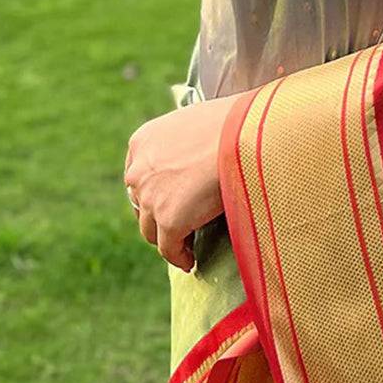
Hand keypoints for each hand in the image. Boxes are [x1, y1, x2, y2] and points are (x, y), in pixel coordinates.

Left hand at [124, 92, 243, 271]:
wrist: (244, 135)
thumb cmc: (233, 123)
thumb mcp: (195, 123)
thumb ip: (183, 144)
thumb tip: (196, 159)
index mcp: (142, 142)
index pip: (138, 176)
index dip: (154, 191)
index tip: (168, 201)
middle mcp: (138, 171)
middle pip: (141, 204)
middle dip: (158, 214)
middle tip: (179, 222)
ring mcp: (151, 197)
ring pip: (151, 230)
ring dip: (167, 237)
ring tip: (186, 244)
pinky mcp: (169, 220)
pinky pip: (169, 249)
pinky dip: (180, 256)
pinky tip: (192, 259)